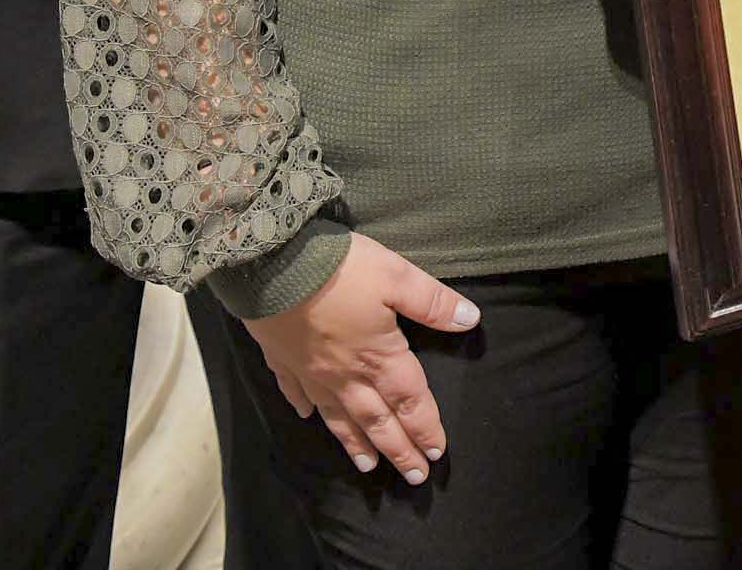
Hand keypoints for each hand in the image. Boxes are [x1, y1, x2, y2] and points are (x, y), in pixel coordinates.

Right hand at [242, 235, 482, 480]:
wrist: (272, 264)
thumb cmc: (340, 269)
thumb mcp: (397, 277)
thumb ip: (433, 302)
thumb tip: (470, 321)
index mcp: (379, 357)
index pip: (410, 401)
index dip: (426, 428)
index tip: (438, 453)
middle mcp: (346, 375)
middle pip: (378, 421)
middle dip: (399, 450)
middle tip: (414, 477)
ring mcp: (311, 372)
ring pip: (338, 418)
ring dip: (356, 444)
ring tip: (369, 467)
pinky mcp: (282, 359)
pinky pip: (295, 392)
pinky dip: (304, 408)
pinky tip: (306, 417)